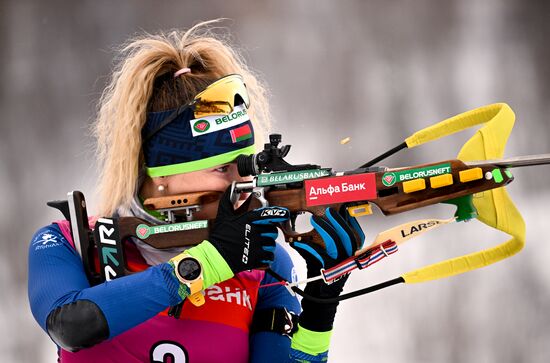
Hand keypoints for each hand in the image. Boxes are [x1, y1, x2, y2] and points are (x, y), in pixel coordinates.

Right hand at [208, 187, 289, 273]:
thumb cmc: (220, 236)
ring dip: (267, 245)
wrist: (216, 257)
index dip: (278, 213)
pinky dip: (267, 258)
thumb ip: (229, 199)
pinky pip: (269, 257)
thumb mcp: (223, 215)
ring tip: (258, 246)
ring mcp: (255, 247)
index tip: (285, 214)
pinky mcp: (256, 259)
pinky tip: (259, 255)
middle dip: (269, 232)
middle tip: (261, 234)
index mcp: (247, 221)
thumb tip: (232, 185)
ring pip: (272, 245)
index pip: (267, 214)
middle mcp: (253, 233)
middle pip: (272, 231)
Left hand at [291, 206, 364, 330]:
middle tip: (328, 211)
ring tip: (315, 220)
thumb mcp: (325, 257)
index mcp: (351, 256)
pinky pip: (319, 254)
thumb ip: (323, 243)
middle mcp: (349, 260)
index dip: (352, 222)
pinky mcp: (329, 271)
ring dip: (325, 229)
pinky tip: (298, 242)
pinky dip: (308, 246)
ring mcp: (340, 265)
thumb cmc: (322, 276)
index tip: (344, 210)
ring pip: (336, 243)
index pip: (357, 236)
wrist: (319, 299)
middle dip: (339, 221)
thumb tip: (317, 225)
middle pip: (349, 237)